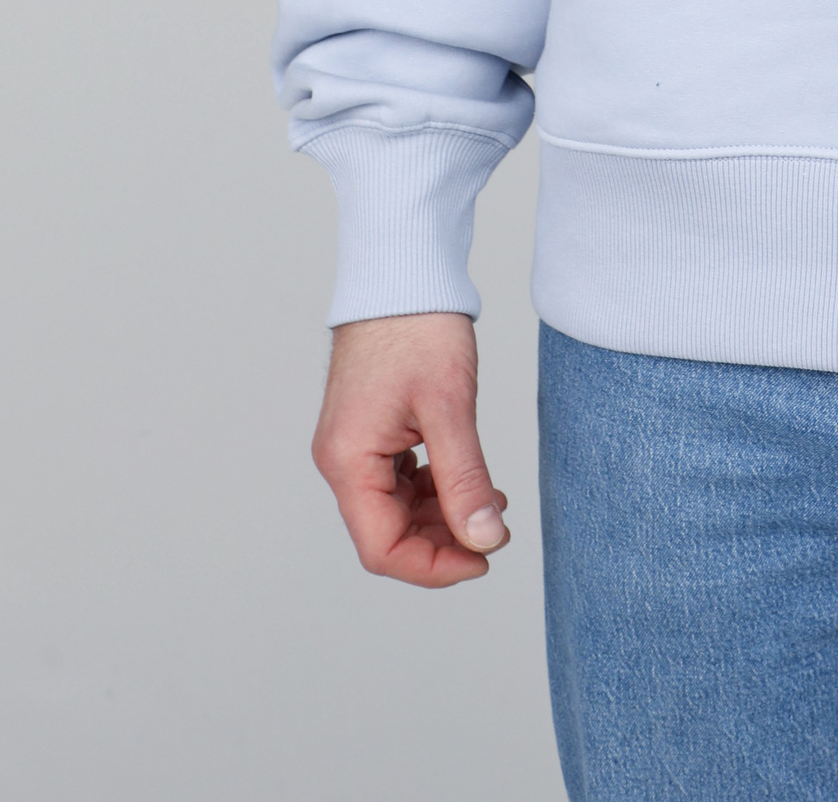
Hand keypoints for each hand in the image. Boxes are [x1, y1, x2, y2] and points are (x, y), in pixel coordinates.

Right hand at [312, 311, 510, 586]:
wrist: (403, 271)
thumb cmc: (418, 328)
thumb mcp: (450, 408)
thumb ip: (465, 481)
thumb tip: (485, 540)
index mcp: (349, 461)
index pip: (382, 548)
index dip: (433, 567)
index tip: (483, 559)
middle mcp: (342, 460)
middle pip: (387, 533)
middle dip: (443, 541)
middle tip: (495, 530)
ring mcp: (354, 445)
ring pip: (395, 509)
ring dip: (441, 516)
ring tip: (490, 502)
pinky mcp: (370, 431)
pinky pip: (398, 480)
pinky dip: (433, 489)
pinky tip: (468, 479)